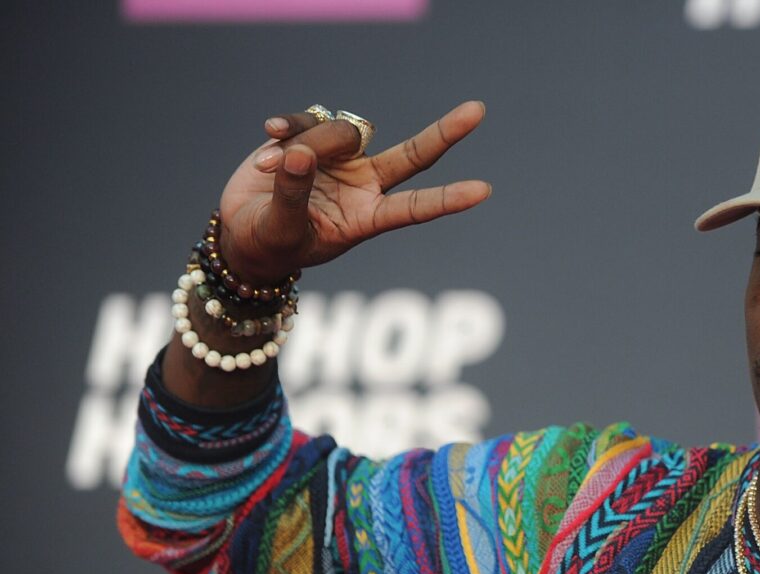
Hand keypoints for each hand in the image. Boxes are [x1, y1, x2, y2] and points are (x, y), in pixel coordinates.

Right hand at [216, 101, 489, 284]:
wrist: (243, 229)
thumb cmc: (270, 243)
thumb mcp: (281, 229)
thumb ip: (293, 194)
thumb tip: (301, 154)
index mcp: (368, 217)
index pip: (415, 207)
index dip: (448, 200)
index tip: (483, 191)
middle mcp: (365, 184)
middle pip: (413, 155)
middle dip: (445, 133)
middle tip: (478, 111)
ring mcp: (343, 159)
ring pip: (342, 133)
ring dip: (305, 144)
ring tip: (268, 167)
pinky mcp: (314, 137)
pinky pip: (309, 119)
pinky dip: (290, 126)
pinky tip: (270, 134)